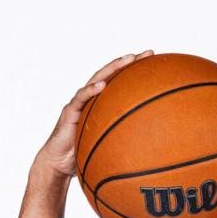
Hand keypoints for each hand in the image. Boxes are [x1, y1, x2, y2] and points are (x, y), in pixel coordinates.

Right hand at [33, 51, 154, 179]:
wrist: (59, 164)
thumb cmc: (85, 157)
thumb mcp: (111, 149)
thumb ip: (127, 144)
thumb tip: (154, 152)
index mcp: (102, 105)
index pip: (121, 84)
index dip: (136, 73)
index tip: (156, 64)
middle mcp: (91, 99)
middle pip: (112, 75)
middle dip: (130, 62)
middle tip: (149, 53)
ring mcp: (79, 103)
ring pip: (97, 79)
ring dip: (112, 68)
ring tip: (128, 59)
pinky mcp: (70, 111)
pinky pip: (81, 98)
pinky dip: (91, 90)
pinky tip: (102, 85)